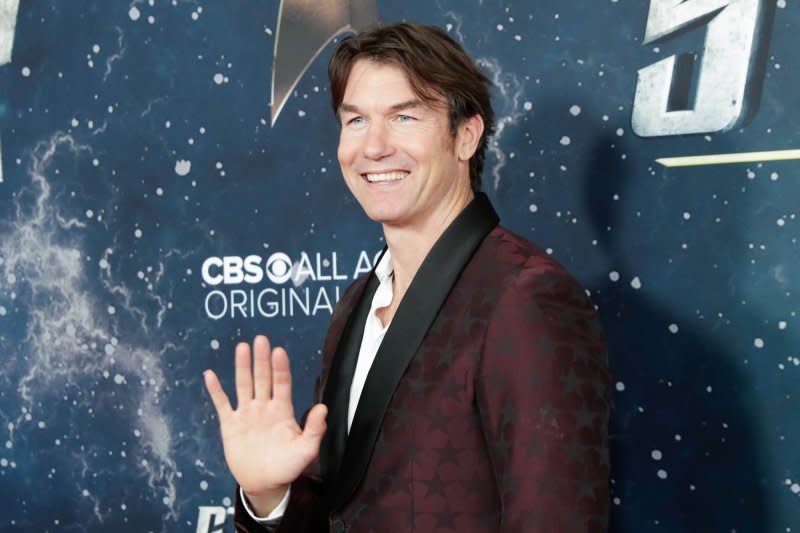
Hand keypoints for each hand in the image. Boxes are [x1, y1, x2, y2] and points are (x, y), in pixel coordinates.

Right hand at [204, 335, 327, 514]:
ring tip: (242, 348)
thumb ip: (314, 429)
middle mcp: (264, 407)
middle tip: (261, 340)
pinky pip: (222, 404)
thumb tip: (322, 408)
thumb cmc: (287, 466)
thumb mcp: (306, 450)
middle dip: (262, 359)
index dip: (280, 368)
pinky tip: (210, 375)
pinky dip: (216, 390)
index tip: (279, 352)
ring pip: (244, 385)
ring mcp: (247, 414)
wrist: (265, 484)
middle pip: (262, 378)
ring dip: (242, 367)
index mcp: (282, 410)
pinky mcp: (230, 425)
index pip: (282, 383)